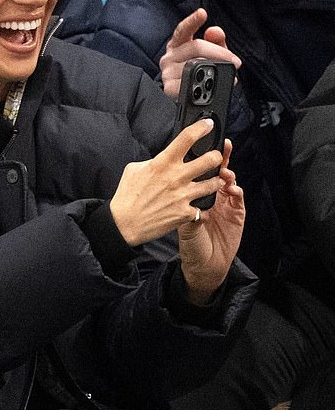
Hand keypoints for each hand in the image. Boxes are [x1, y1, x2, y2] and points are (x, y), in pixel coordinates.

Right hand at [110, 118, 225, 246]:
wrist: (124, 223)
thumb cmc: (127, 196)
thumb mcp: (134, 169)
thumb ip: (153, 161)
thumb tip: (162, 158)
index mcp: (163, 163)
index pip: (187, 138)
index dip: (201, 128)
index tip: (208, 125)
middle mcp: (176, 177)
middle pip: (210, 159)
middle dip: (217, 156)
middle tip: (215, 158)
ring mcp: (183, 196)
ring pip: (213, 183)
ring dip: (215, 181)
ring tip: (211, 181)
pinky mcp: (185, 213)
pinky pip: (202, 208)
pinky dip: (201, 207)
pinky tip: (197, 206)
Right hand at [159, 8, 241, 98]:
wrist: (190, 101)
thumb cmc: (199, 76)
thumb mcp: (211, 56)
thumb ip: (216, 42)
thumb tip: (214, 31)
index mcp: (177, 45)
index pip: (183, 29)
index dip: (193, 21)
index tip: (202, 13)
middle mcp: (169, 56)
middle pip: (195, 46)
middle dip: (219, 52)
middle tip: (235, 61)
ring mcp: (167, 72)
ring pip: (195, 63)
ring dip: (214, 69)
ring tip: (228, 75)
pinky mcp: (168, 88)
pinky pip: (189, 82)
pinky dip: (203, 84)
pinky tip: (210, 85)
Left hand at [177, 140, 245, 304]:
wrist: (203, 265)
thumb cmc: (189, 243)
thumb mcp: (181, 221)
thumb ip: (180, 203)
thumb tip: (171, 184)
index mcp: (197, 196)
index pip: (200, 173)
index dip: (202, 158)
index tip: (202, 144)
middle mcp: (213, 197)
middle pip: (218, 172)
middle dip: (221, 159)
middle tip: (220, 149)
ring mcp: (226, 205)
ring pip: (230, 182)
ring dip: (228, 175)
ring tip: (224, 172)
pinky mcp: (237, 214)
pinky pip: (238, 198)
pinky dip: (236, 191)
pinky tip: (232, 188)